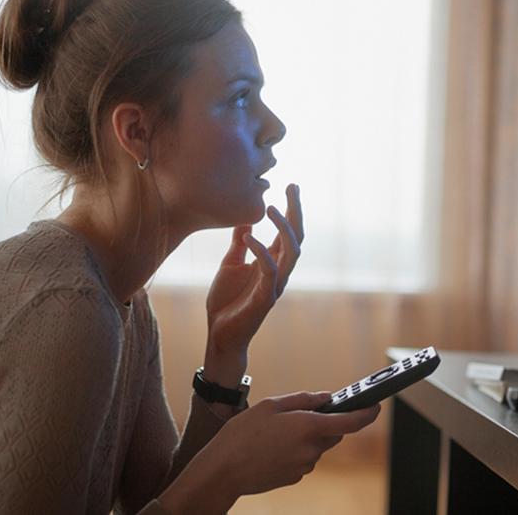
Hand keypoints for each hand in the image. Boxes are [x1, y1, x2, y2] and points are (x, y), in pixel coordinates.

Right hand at [199, 392, 379, 495]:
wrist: (224, 471)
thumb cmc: (242, 434)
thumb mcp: (270, 405)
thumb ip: (303, 400)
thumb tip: (326, 398)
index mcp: (308, 427)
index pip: (350, 422)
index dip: (367, 413)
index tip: (376, 405)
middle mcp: (311, 449)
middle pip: (332, 433)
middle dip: (324, 422)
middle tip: (301, 414)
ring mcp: (304, 466)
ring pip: (316, 446)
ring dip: (305, 437)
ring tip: (276, 432)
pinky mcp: (295, 477)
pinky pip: (303, 459)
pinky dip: (295, 451)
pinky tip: (272, 447)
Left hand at [204, 184, 303, 374]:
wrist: (220, 333)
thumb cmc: (227, 301)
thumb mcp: (230, 263)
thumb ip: (240, 243)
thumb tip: (245, 221)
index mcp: (272, 261)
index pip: (288, 231)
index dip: (292, 208)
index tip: (291, 184)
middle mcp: (279, 271)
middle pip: (297, 237)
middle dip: (296, 211)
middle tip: (292, 187)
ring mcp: (274, 285)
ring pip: (291, 252)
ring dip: (283, 229)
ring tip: (271, 207)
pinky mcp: (264, 298)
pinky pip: (269, 271)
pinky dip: (261, 252)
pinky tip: (249, 236)